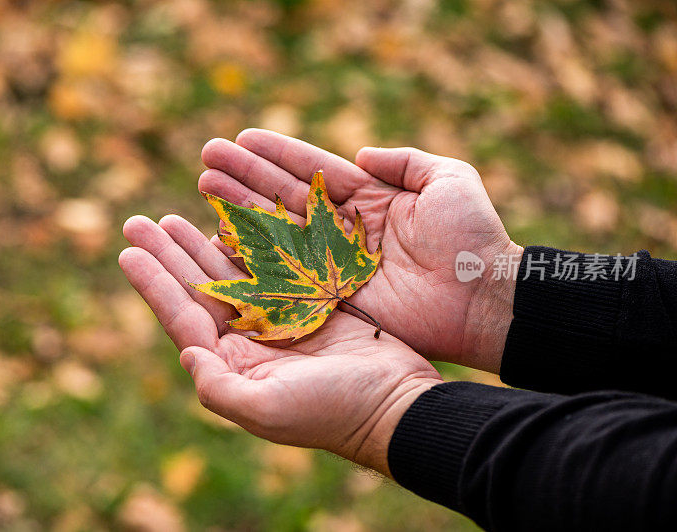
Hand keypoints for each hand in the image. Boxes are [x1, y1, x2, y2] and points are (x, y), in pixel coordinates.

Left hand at [119, 215, 441, 475]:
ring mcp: (278, 320)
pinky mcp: (308, 304)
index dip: (154, 283)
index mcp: (232, 365)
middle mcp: (248, 342)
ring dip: (199, 244)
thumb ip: (219, 386)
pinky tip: (228, 222)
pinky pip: (270, 265)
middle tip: (137, 221)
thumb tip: (185, 351)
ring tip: (171, 217)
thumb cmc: (333, 411)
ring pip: (229, 273)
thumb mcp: (268, 409)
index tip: (127, 250)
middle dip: (167, 255)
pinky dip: (247, 243)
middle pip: (197, 289)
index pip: (182, 318)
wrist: (396, 404)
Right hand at [199, 129, 522, 372]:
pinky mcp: (331, 297)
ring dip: (241, 208)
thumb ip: (406, 161)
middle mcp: (344, 230)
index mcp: (369, 199)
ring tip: (204, 185)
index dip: (277, 154)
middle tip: (207, 158)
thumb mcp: (449, 181)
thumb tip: (362, 154)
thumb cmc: (472, 237)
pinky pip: (284, 274)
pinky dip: (253, 257)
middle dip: (246, 177)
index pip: (313, 171)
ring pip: (278, 230)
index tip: (242, 138)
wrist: (484, 299)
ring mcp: (334, 264)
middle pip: (285, 197)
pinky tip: (222, 236)